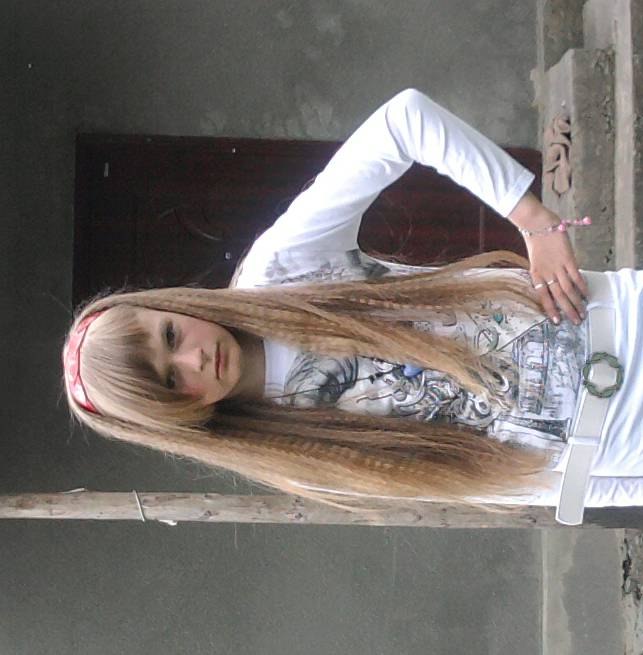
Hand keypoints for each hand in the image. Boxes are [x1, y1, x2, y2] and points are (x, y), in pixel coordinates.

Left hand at [508, 193, 588, 324]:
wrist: (537, 225)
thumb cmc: (536, 241)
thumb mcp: (536, 261)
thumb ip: (544, 273)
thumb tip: (554, 285)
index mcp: (536, 275)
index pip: (543, 297)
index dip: (550, 309)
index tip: (557, 321)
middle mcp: (546, 274)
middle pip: (558, 296)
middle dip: (568, 310)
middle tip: (576, 321)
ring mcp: (557, 267)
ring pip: (568, 289)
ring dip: (576, 302)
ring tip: (583, 312)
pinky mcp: (567, 259)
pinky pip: (576, 276)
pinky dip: (582, 286)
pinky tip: (587, 294)